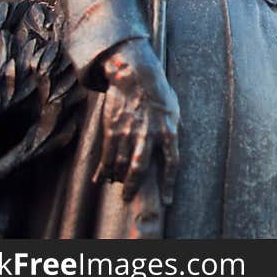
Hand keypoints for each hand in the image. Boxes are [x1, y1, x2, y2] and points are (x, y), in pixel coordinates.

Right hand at [93, 39, 179, 204]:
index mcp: (169, 131)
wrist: (135, 75)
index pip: (172, 163)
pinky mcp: (113, 129)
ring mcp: (129, 132)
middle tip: (127, 197)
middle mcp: (149, 134)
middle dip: (132, 186)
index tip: (167, 201)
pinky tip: (102, 176)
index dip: (169, 184)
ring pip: (120, 164)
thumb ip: (173, 132)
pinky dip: (104, 168)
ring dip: (116, 177)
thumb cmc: (158, 94)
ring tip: (115, 183)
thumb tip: (172, 150)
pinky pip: (107, 154)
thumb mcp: (174, 112)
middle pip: (140, 168)